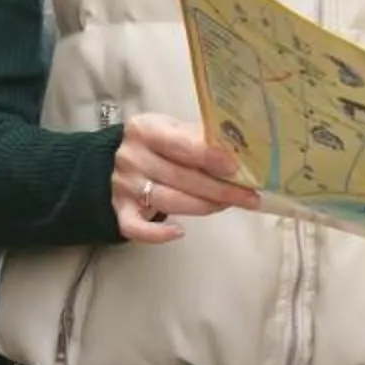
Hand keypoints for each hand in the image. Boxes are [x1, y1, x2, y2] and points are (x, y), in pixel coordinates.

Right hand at [112, 114, 260, 245]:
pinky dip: (157, 234)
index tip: (235, 168)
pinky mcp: (120, 209)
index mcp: (146, 130)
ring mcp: (124, 185)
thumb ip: (200, 140)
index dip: (209, 157)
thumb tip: (240, 154)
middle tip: (248, 196)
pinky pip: (136, 228)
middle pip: (180, 177)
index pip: (180, 145)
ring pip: (168, 202)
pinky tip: (179, 232)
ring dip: (203, 207)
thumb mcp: (174, 130)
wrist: (116, 158)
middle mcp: (131, 157)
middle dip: (219, 189)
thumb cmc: (157, 143)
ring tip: (227, 205)